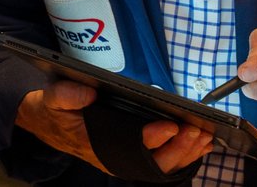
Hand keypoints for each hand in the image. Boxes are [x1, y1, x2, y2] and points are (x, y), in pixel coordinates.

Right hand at [16, 81, 213, 174]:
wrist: (52, 126)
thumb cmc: (56, 113)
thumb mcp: (52, 99)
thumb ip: (66, 95)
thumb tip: (88, 91)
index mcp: (98, 146)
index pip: (131, 147)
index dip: (152, 138)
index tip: (169, 125)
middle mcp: (118, 158)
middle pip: (155, 162)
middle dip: (179, 148)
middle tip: (196, 131)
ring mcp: (129, 159)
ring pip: (164, 164)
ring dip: (187, 152)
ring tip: (204, 137)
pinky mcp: (137, 154)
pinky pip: (165, 160)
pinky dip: (185, 153)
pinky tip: (201, 144)